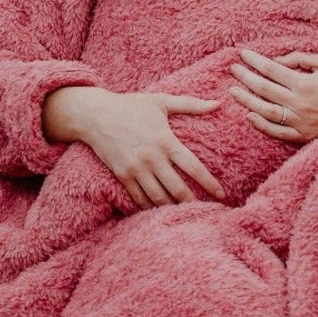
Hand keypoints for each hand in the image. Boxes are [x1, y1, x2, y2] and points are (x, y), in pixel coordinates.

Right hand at [42, 86, 225, 207]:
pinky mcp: (122, 176)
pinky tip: (161, 212)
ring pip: (158, 198)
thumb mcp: (162, 101)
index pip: (193, 166)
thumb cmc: (131, 106)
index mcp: (165, 141)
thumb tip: (219, 103)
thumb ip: (191, 104)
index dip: (209, 183)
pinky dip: (151, 208)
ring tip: (186, 215)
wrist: (95, 115)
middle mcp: (152, 158)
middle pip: (177, 189)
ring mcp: (136, 169)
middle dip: (193, 203)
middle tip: (206, 212)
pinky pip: (139, 198)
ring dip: (173, 208)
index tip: (222, 194)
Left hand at [229, 49, 317, 144]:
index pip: (272, 70)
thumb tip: (276, 61)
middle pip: (264, 89)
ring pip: (265, 111)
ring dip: (246, 100)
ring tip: (233, 91)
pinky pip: (277, 132)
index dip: (255, 61)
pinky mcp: (302, 135)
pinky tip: (250, 115)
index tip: (242, 54)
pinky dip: (261, 125)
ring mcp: (299, 121)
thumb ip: (300, 58)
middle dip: (245, 77)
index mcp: (305, 83)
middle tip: (233, 69)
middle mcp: (299, 103)